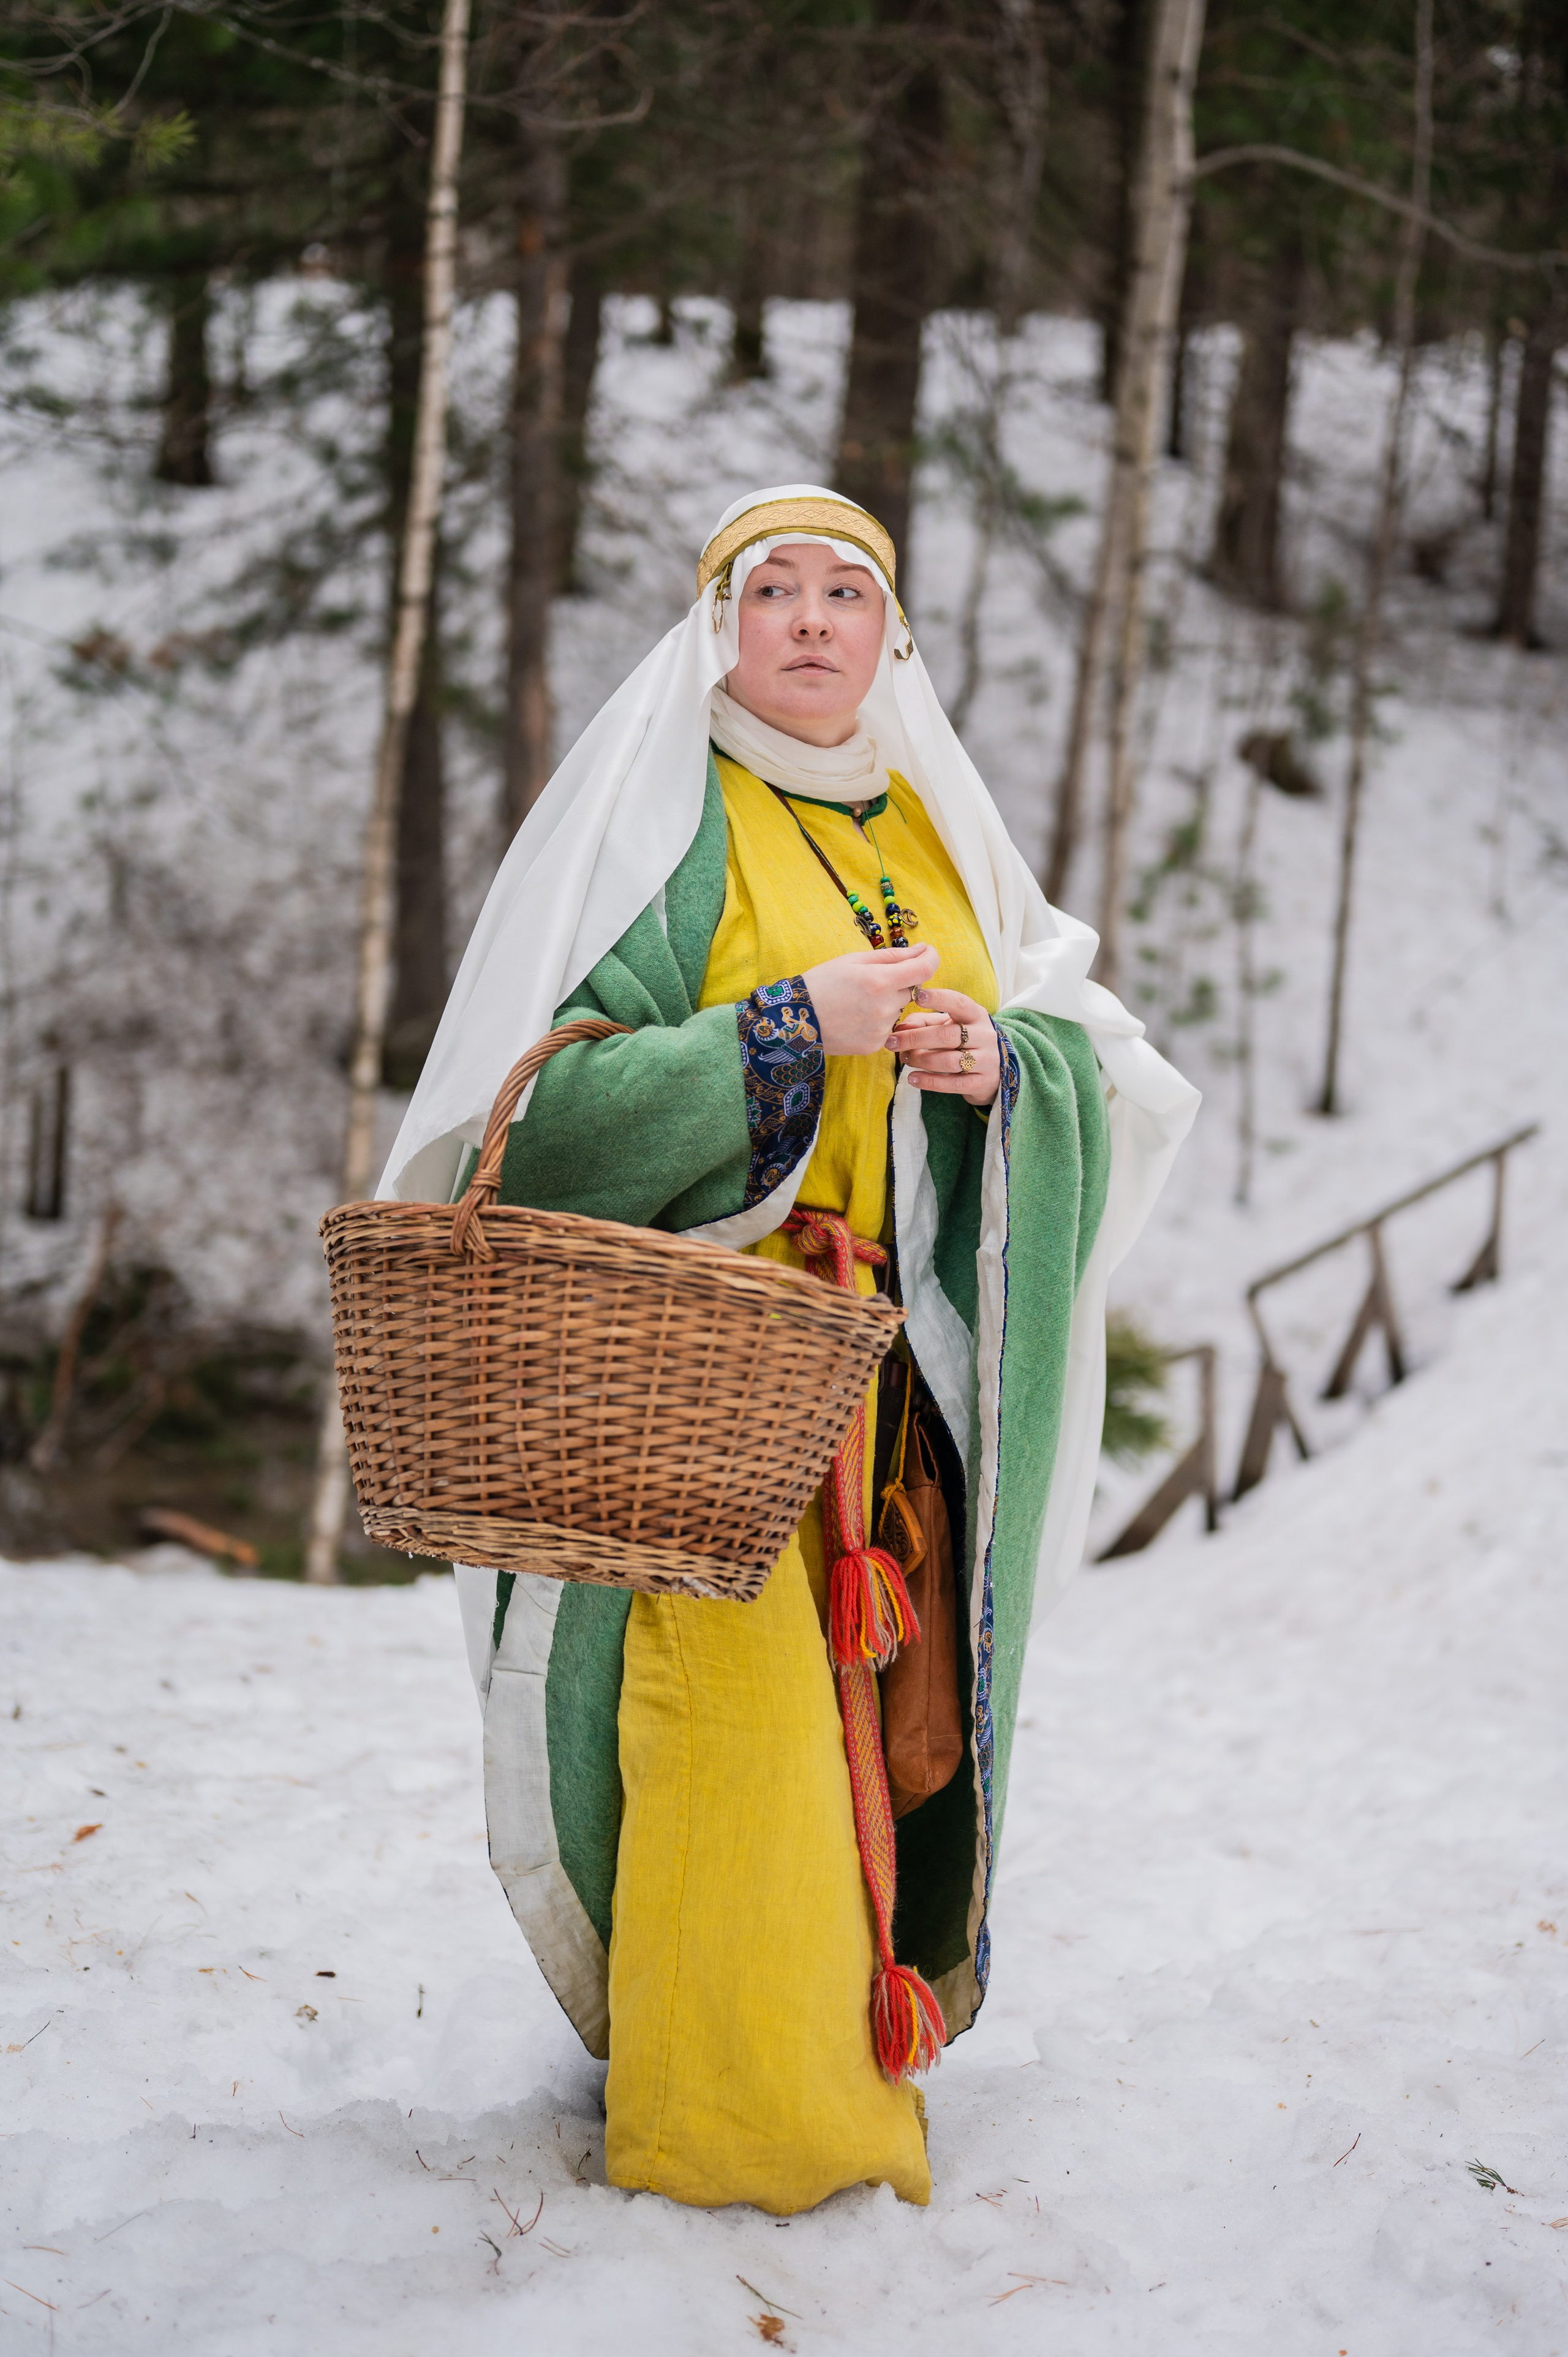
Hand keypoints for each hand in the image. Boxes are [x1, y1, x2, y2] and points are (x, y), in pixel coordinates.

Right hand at [801, 942, 939, 1055]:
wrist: (793, 1020)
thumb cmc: (821, 983)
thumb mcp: (853, 960)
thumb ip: (893, 956)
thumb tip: (924, 950)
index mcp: (880, 980)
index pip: (925, 969)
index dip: (930, 958)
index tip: (926, 954)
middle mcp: (885, 1007)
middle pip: (910, 990)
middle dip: (897, 983)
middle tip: (869, 983)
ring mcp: (881, 1029)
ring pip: (898, 1010)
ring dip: (887, 1003)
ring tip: (857, 1003)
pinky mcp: (874, 1045)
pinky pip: (888, 1028)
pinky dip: (877, 1021)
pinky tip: (855, 1018)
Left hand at [887, 988, 1000, 1107]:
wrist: (995, 1070)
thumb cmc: (964, 1042)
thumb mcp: (949, 1025)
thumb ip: (924, 1022)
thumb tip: (901, 1027)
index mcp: (976, 1015)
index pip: (959, 1003)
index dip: (939, 999)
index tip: (917, 996)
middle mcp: (985, 1036)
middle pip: (947, 1035)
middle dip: (915, 1039)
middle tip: (892, 1042)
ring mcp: (986, 1060)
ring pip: (948, 1061)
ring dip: (921, 1060)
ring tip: (905, 1059)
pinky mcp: (982, 1083)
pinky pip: (953, 1084)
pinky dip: (929, 1081)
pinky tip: (913, 1078)